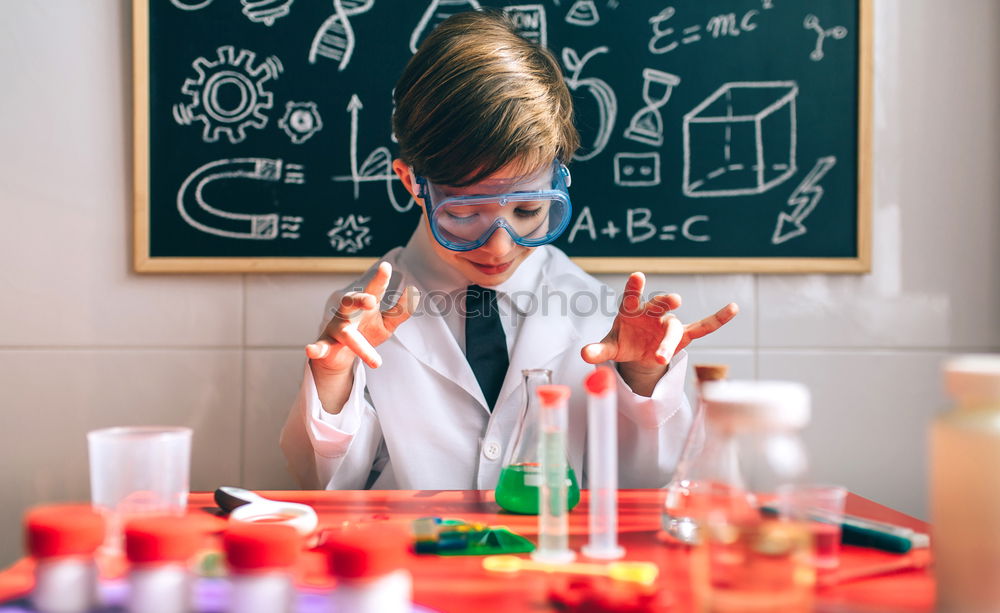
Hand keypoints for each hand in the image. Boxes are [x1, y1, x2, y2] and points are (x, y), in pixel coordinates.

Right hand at [306, 262, 419, 372]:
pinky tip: (311, 350)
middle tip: (371, 301)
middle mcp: (348, 313)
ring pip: (344, 332)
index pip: (373, 290)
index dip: (379, 279)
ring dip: (357, 343)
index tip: (386, 267)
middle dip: (359, 299)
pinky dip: (315, 348)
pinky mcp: (326, 345)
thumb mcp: (386, 323)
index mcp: (364, 305)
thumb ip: (400, 310)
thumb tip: (414, 292)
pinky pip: (320, 346)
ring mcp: (336, 329)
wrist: (341, 355)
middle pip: (350, 301)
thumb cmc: (365, 332)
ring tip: (376, 361)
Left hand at [581, 272, 738, 371]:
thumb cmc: (623, 341)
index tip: (638, 276)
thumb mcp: (609, 348)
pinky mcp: (681, 335)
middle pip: (658, 305)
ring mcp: (667, 323)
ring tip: (659, 357)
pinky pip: (702, 328)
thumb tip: (584, 355)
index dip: (635, 286)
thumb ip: (597, 350)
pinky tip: (733, 308)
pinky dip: (717, 319)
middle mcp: (652, 311)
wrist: (637, 351)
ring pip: (672, 329)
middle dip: (665, 302)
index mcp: (631, 309)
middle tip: (675, 299)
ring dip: (668, 342)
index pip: (631, 295)